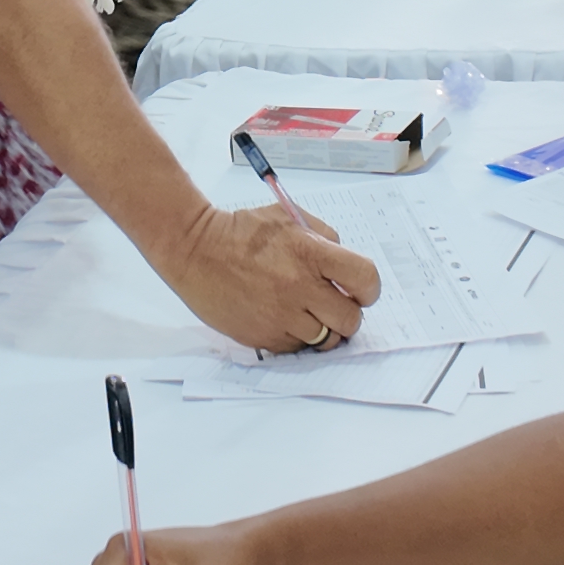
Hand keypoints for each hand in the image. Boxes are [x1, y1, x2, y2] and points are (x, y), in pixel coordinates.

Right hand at [145, 197, 381, 354]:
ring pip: (326, 339)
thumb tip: (345, 265)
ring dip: (322, 328)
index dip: (368, 289)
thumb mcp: (288, 217)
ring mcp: (280, 316)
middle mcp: (299, 288)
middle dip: (347, 314)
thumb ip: (323, 237)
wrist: (195, 250)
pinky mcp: (263, 336)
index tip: (360, 290)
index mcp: (309, 253)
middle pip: (350, 319)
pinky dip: (296, 337)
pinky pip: (296, 347)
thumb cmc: (241, 232)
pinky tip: (282, 317)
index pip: (365, 279)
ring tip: (306, 312)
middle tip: (333, 305)